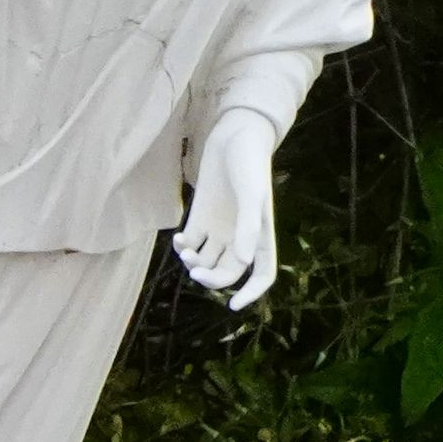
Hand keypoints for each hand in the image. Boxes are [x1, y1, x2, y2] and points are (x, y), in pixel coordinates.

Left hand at [176, 109, 280, 310]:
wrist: (233, 135)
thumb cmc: (249, 163)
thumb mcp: (251, 194)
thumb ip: (247, 227)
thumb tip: (242, 261)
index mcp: (260, 235)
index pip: (262, 274)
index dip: (251, 293)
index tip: (233, 306)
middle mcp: (240, 236)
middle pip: (228, 272)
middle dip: (212, 279)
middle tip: (195, 271)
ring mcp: (219, 228)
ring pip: (208, 261)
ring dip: (195, 263)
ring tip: (187, 250)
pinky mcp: (201, 216)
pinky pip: (193, 244)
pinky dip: (184, 248)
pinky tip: (180, 239)